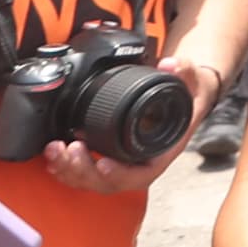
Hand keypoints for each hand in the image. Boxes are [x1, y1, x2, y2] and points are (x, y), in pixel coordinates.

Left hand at [37, 57, 219, 196]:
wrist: (186, 97)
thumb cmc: (189, 95)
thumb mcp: (193, 80)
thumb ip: (184, 70)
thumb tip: (169, 64)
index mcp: (161, 152)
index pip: (141, 174)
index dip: (120, 173)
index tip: (102, 163)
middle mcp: (141, 163)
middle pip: (110, 182)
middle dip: (84, 171)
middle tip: (70, 149)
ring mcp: (124, 163)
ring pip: (93, 180)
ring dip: (71, 170)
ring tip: (55, 151)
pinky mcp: (110, 157)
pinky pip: (87, 173)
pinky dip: (68, 169)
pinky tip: (54, 160)